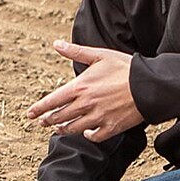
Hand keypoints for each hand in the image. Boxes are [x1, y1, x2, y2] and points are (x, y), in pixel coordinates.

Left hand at [26, 40, 144, 140]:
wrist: (150, 85)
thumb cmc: (125, 68)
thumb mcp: (99, 55)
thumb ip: (76, 51)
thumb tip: (56, 44)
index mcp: (80, 87)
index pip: (51, 101)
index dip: (38, 109)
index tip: (29, 114)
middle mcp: (85, 104)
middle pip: (59, 117)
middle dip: (48, 120)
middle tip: (42, 121)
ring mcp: (98, 118)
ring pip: (73, 128)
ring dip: (63, 129)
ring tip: (58, 128)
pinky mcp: (111, 128)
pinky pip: (93, 136)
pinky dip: (87, 135)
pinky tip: (85, 132)